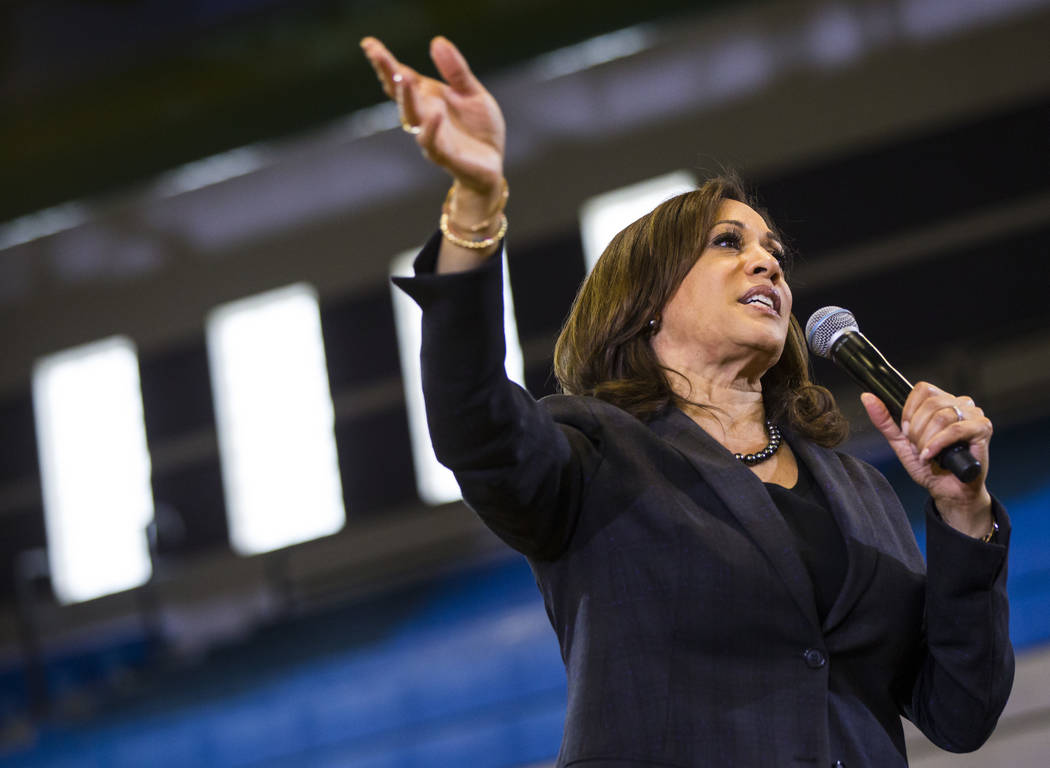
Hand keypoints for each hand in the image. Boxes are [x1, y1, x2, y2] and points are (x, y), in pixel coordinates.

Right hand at [360, 36, 504, 195]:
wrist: (492, 166)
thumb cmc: (479, 129)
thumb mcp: (473, 93)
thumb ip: (456, 71)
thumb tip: (436, 41)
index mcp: (428, 98)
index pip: (402, 77)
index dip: (385, 62)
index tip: (368, 44)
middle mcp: (424, 116)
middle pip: (401, 95)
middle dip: (389, 75)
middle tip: (378, 56)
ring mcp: (433, 136)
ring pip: (412, 118)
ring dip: (406, 98)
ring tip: (403, 76)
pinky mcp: (446, 156)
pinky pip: (433, 143)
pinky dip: (432, 129)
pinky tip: (435, 113)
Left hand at [861, 383, 992, 536]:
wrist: (947, 489)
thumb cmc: (928, 465)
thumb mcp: (900, 441)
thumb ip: (885, 420)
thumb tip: (867, 397)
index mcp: (942, 402)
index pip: (923, 389)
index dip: (910, 411)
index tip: (907, 432)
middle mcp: (960, 403)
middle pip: (931, 404)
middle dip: (917, 430)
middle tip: (918, 448)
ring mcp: (974, 415)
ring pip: (942, 416)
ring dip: (926, 440)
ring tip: (926, 455)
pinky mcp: (983, 429)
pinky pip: (954, 430)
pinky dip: (937, 444)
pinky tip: (931, 456)